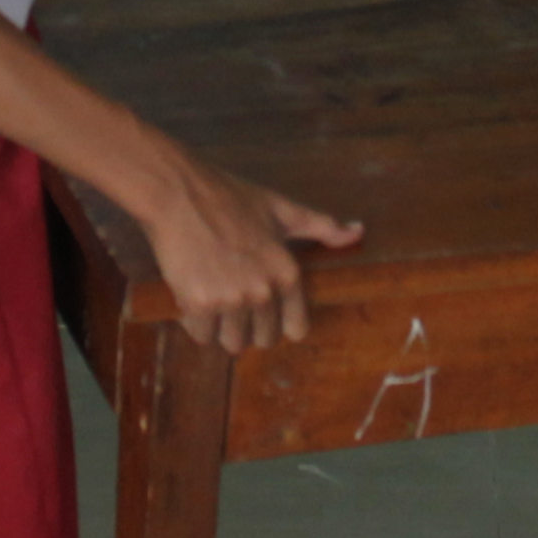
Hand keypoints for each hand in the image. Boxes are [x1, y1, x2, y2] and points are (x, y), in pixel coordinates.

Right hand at [142, 160, 363, 352]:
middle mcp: (263, 291)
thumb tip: (359, 231)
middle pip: (262, 340)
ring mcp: (231, 300)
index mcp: (287, 273)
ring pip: (232, 343)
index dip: (279, 322)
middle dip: (247, 326)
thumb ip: (322, 226)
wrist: (177, 194)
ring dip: (221, 329)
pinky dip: (195, 323)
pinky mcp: (199, 304)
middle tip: (231, 299)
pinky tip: (192, 298)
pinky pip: (201, 335)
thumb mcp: (282, 209)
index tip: (263, 311)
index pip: (296, 329)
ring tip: (212, 300)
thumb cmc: (229, 198)